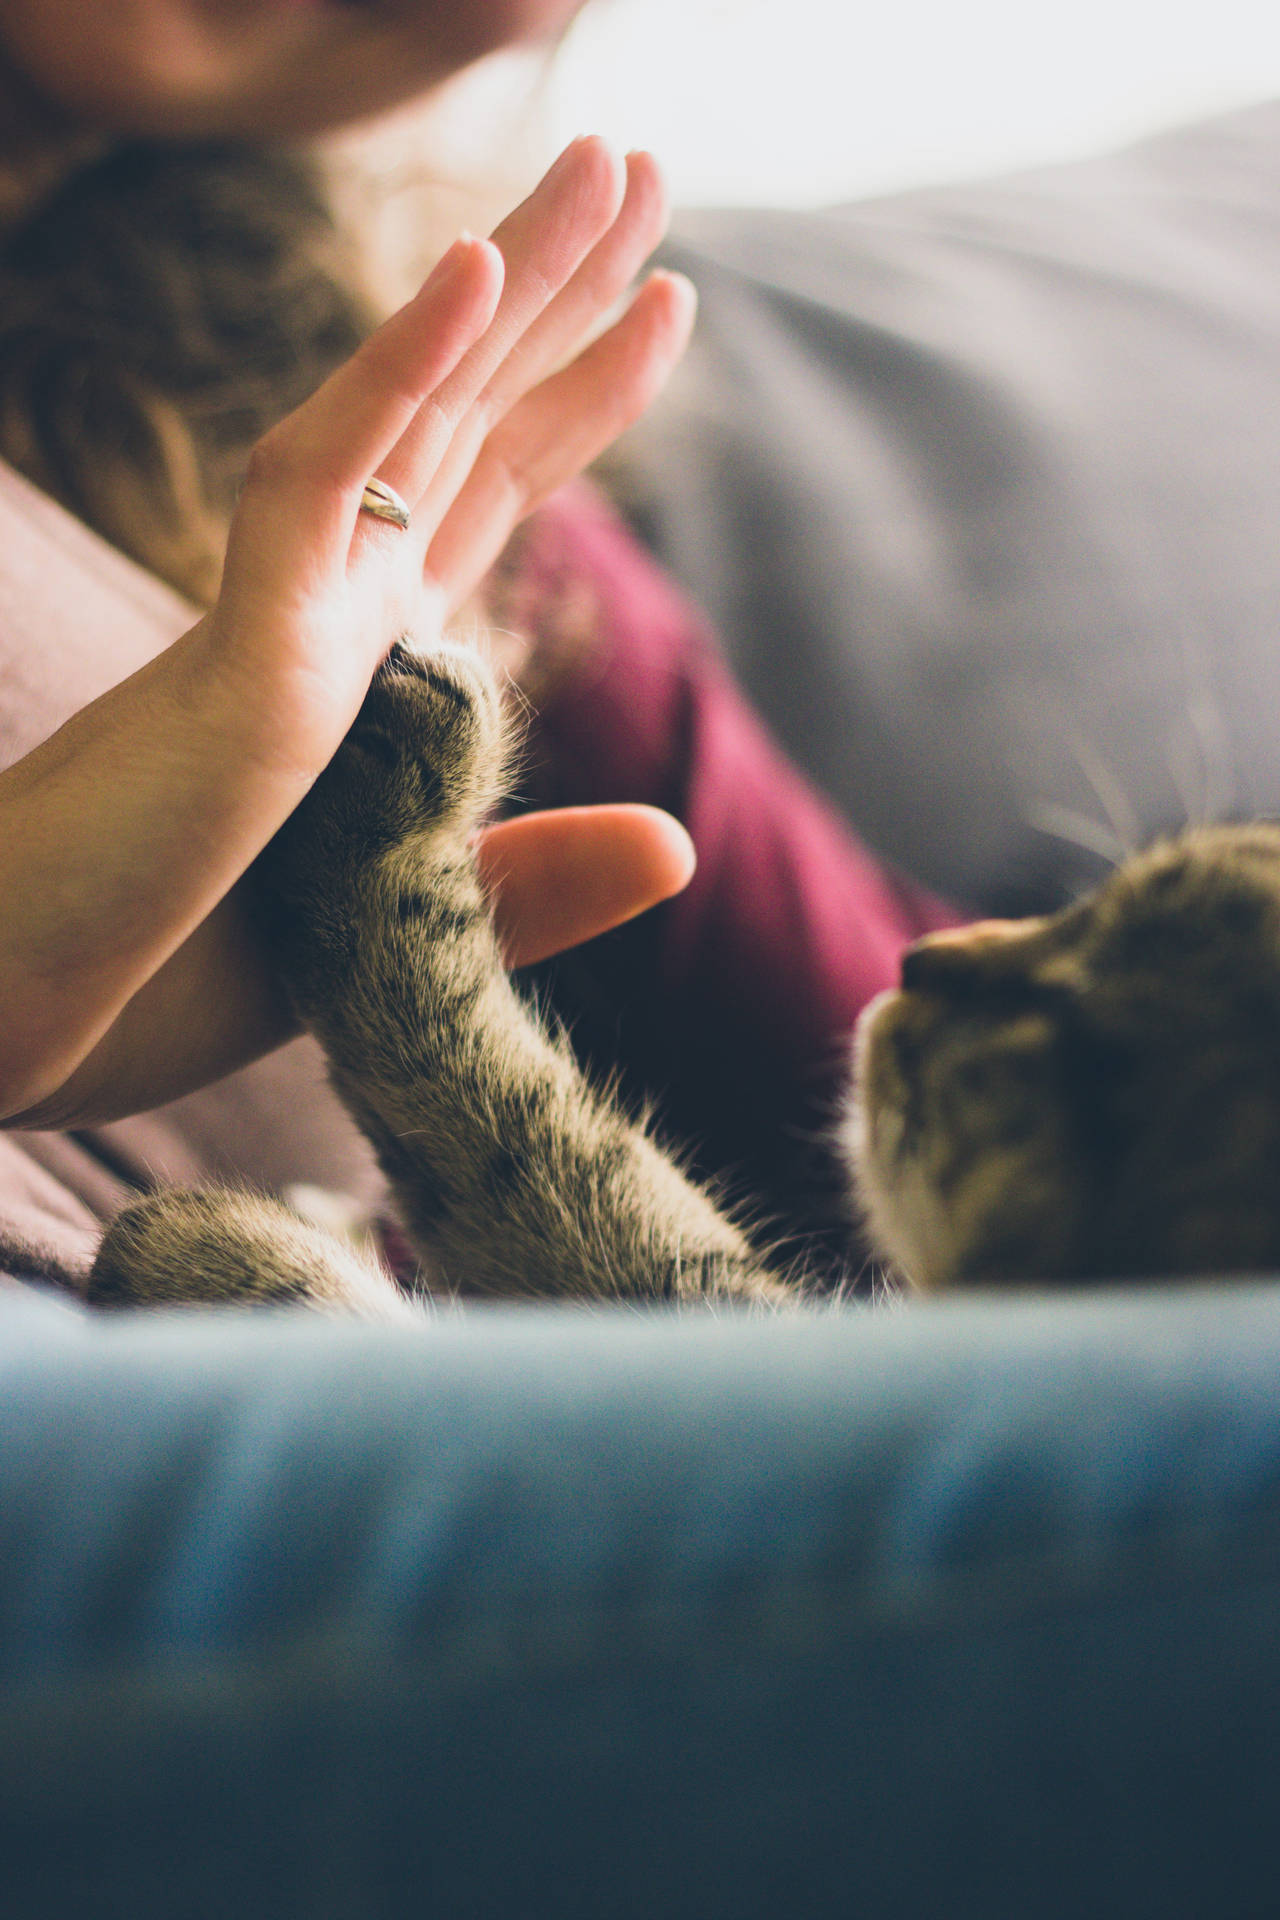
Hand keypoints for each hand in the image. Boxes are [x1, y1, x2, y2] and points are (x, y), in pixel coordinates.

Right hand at [0, 140, 696, 1124]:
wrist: (14, 1019)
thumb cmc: (168, 976)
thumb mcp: (403, 935)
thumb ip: (533, 882)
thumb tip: (680, 843)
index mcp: (364, 669)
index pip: (485, 494)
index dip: (573, 392)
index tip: (660, 304)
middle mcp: (329, 615)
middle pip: (466, 419)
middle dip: (559, 291)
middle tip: (643, 165)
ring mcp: (284, 620)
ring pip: (413, 413)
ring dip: (512, 281)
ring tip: (614, 162)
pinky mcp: (238, 654)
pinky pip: (317, 485)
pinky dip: (394, 374)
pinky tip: (475, 270)